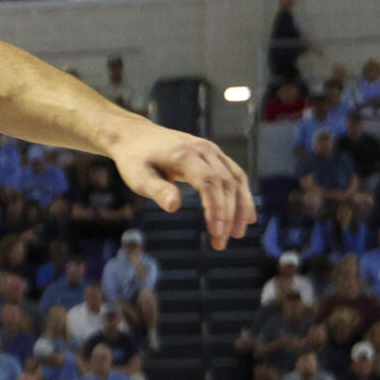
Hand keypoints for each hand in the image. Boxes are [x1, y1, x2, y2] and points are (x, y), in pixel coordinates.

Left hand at [106, 123, 254, 249]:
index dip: (216, 207)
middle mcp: (203, 150)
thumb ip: (157, 190)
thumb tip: (175, 207)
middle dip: (228, 214)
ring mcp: (211, 151)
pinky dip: (242, 195)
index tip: (216, 231)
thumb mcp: (138, 177)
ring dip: (241, 207)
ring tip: (237, 234)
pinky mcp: (214, 155)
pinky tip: (245, 216)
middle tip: (221, 243)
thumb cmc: (134, 159)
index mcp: (184, 154)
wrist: (135, 136)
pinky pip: (235, 175)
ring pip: (236, 179)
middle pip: (226, 183)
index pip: (208, 182)